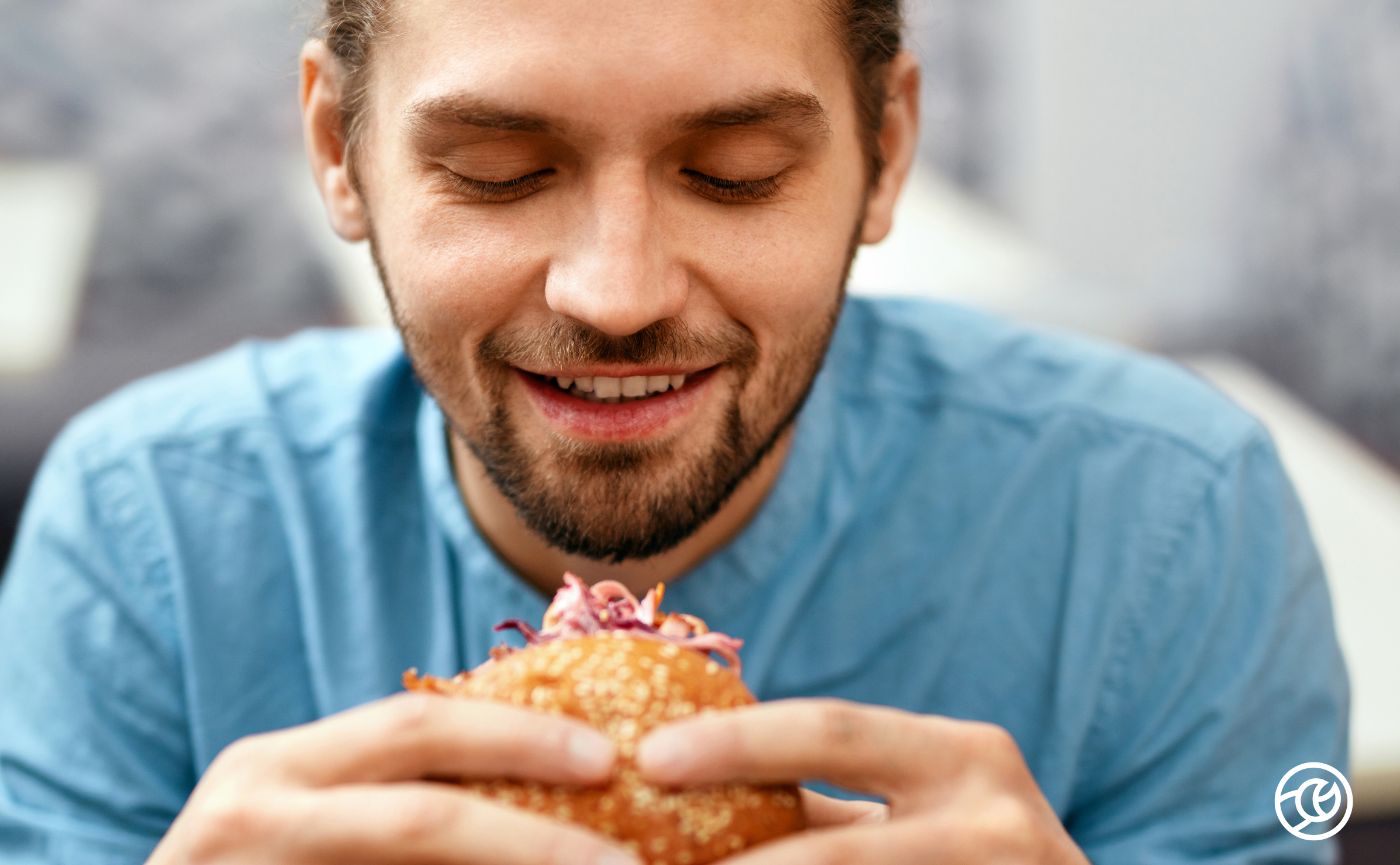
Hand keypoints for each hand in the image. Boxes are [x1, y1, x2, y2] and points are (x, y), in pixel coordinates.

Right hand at [146, 692, 638, 864]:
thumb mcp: (299, 813)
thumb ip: (389, 788)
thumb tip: (546, 775)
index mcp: (280, 764)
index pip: (416, 725)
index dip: (518, 737)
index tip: (607, 757)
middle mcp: (255, 812)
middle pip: (421, 811)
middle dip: (534, 837)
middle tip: (625, 860)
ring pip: (411, 863)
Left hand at [635, 699, 1088, 863]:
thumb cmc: (970, 855)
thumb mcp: (921, 807)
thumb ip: (822, 798)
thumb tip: (680, 775)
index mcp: (966, 758)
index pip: (833, 731)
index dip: (736, 743)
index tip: (648, 757)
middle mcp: (999, 825)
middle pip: (836, 854)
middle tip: (627, 860)